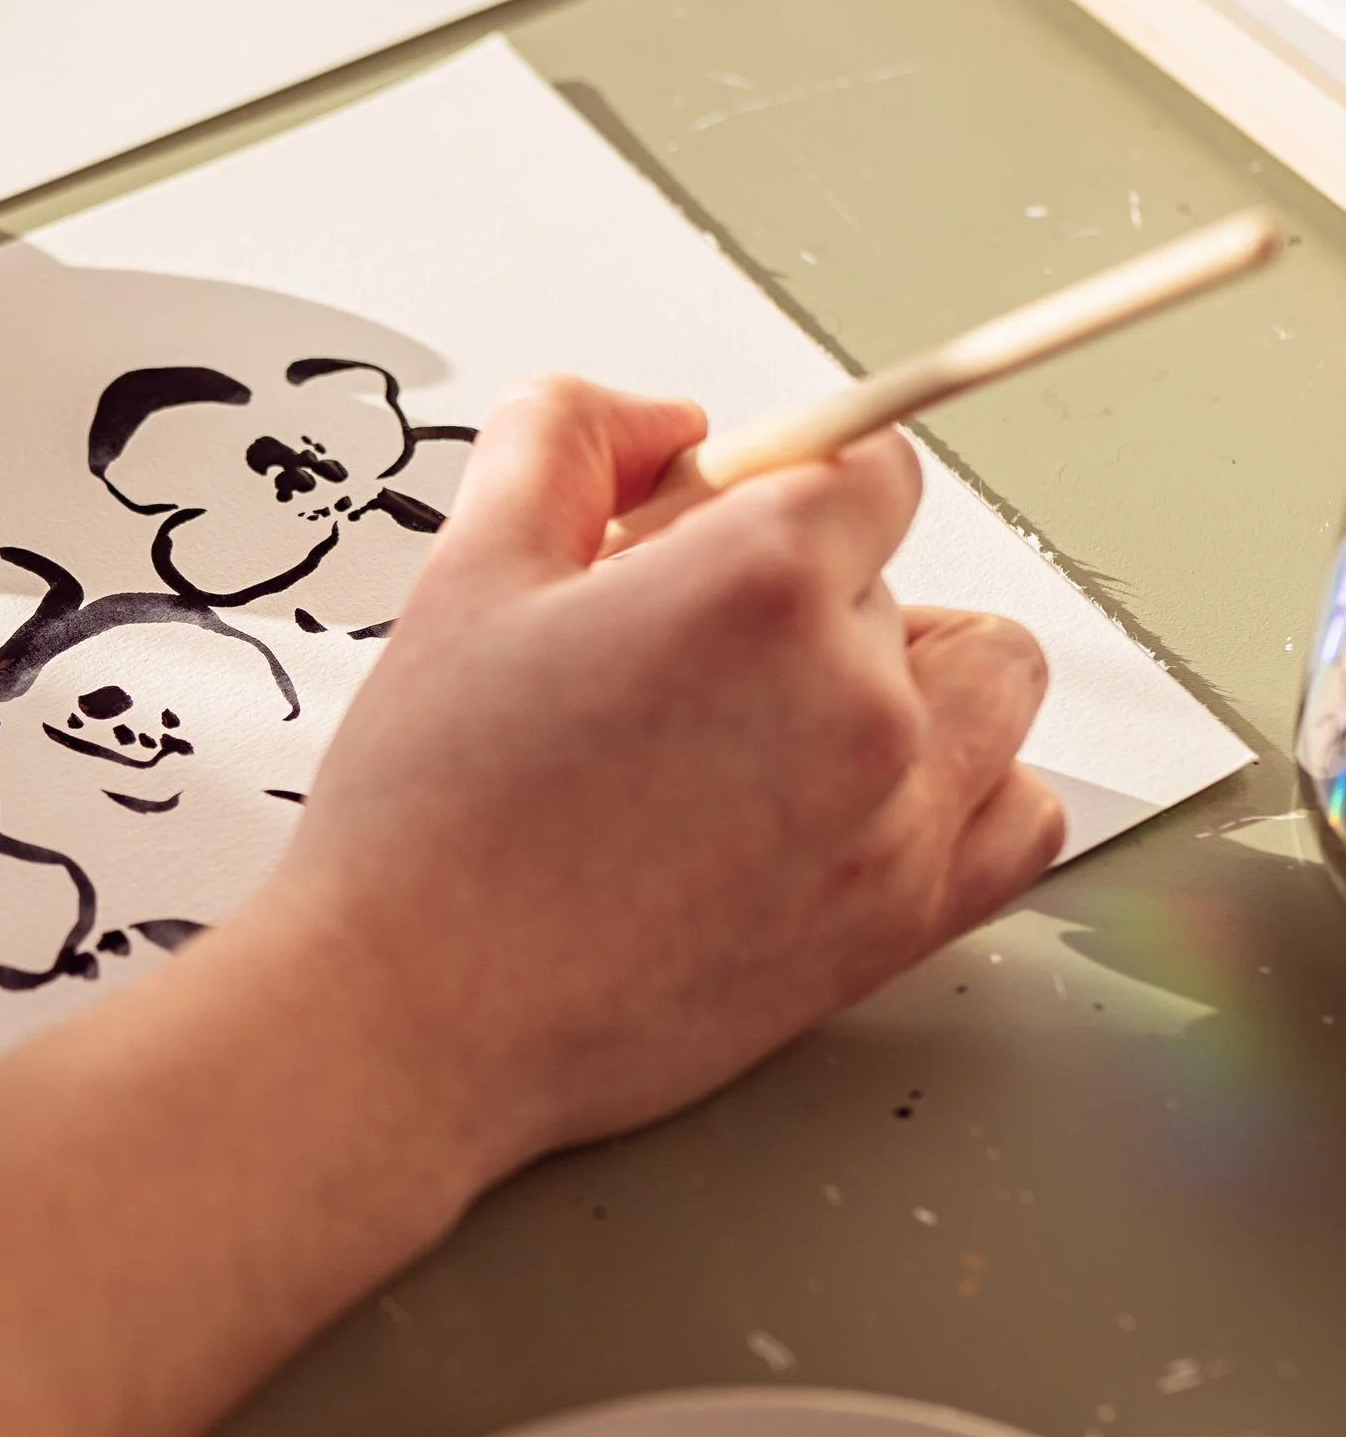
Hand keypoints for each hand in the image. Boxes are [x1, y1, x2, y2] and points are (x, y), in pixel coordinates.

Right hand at [268, 375, 1064, 1190]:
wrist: (416, 1015)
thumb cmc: (428, 820)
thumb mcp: (466, 572)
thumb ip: (567, 440)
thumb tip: (661, 422)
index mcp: (760, 578)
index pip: (864, 468)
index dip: (775, 495)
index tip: (714, 539)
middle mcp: (856, 690)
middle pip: (895, 577)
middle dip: (798, 598)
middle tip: (672, 665)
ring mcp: (898, 813)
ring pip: (984, 681)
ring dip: (905, 679)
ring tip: (774, 729)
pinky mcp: (902, 920)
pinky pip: (1020, 816)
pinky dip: (964, 794)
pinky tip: (855, 803)